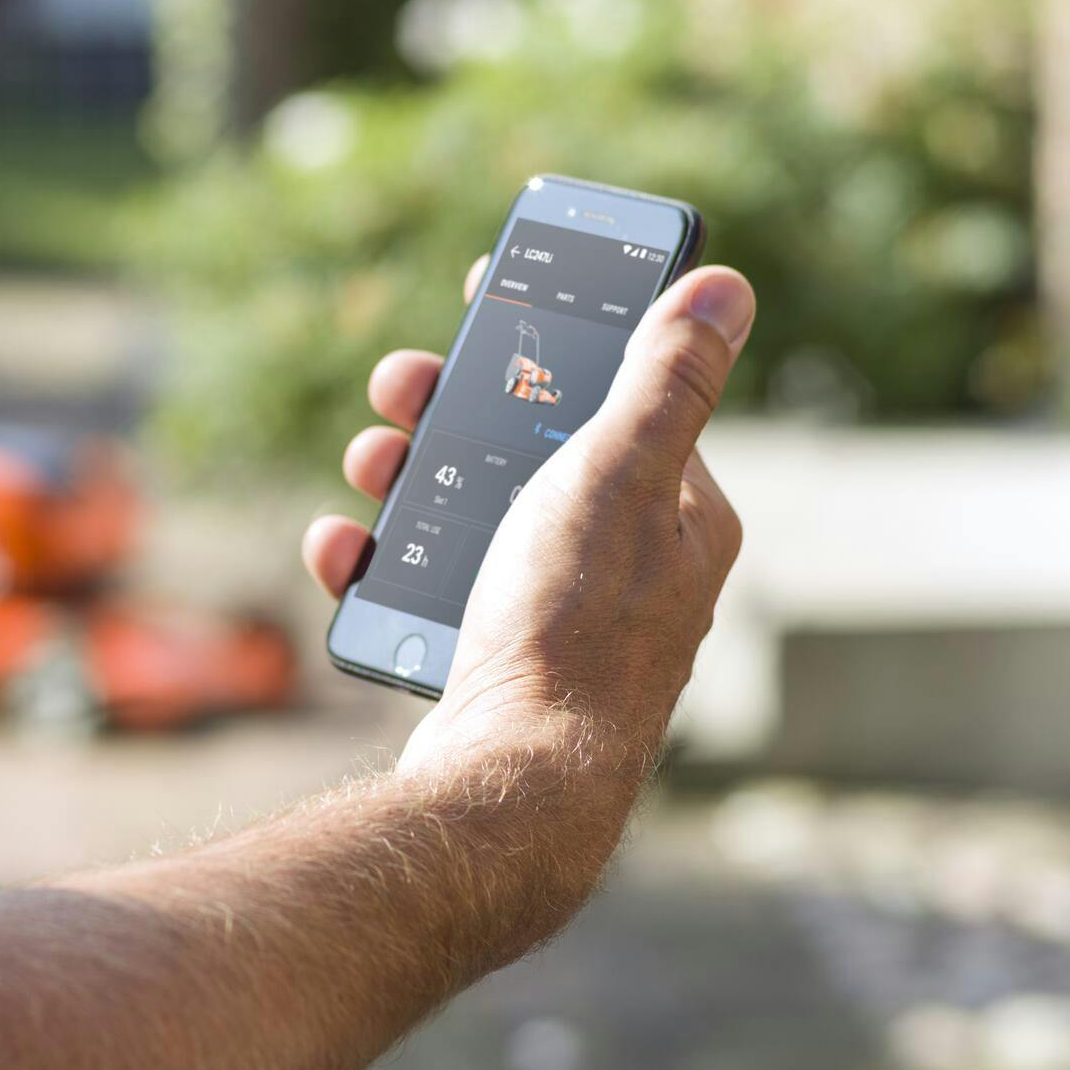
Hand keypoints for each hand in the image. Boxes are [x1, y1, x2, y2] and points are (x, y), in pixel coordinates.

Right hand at [302, 256, 753, 790]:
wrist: (510, 782)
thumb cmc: (577, 627)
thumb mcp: (620, 474)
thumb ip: (667, 379)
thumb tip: (724, 287)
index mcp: (679, 513)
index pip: (619, 394)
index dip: (553, 338)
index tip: (488, 291)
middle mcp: (628, 564)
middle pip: (531, 448)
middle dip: (455, 407)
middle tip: (399, 383)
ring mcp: (558, 616)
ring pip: (472, 514)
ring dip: (408, 474)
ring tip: (370, 462)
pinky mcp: (496, 662)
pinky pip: (429, 589)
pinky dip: (380, 562)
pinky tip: (345, 549)